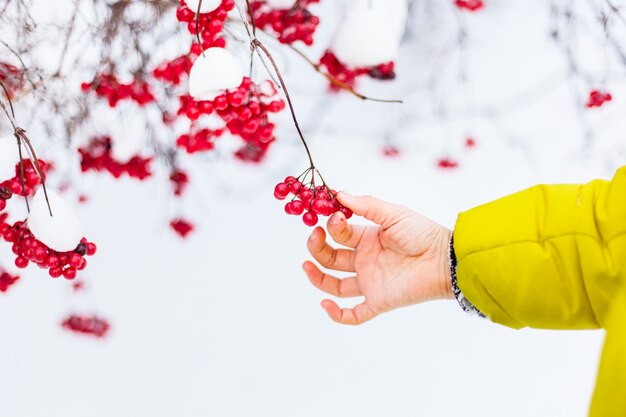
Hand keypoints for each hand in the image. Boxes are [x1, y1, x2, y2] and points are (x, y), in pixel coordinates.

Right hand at [303, 193, 453, 324]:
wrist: (444, 260)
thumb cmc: (423, 234)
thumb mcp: (394, 214)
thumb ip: (367, 205)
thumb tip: (339, 194)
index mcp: (368, 239)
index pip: (340, 233)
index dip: (332, 226)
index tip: (331, 216)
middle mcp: (365, 261)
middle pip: (331, 258)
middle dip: (318, 247)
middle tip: (315, 236)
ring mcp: (370, 282)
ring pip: (335, 285)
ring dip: (317, 277)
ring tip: (306, 266)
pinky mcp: (378, 301)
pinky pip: (353, 314)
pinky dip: (337, 314)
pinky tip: (325, 304)